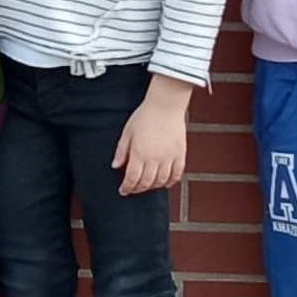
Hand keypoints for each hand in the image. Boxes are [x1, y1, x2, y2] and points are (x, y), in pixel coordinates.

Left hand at [112, 78, 193, 197]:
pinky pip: (177, 174)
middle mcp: (155, 158)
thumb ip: (121, 151)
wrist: (165, 106)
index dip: (127, 187)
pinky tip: (164, 183)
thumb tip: (115, 166)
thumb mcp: (127, 132)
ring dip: (153, 186)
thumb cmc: (144, 116)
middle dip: (138, 189)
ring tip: (147, 185)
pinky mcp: (180, 154)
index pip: (132, 178)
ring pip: (161, 181)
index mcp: (139, 152)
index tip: (123, 191)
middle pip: (146, 182)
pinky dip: (170, 182)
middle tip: (133, 189)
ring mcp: (169, 157)